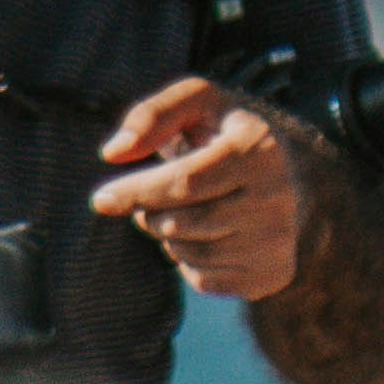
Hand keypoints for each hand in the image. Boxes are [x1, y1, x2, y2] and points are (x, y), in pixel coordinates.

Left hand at [93, 78, 307, 301]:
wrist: (282, 172)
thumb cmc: (221, 133)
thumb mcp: (194, 103)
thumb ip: (151, 115)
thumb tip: (113, 153)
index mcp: (257, 146)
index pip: (185, 181)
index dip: (137, 192)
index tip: (101, 199)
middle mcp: (277, 194)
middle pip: (181, 222)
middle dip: (149, 213)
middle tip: (148, 201)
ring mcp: (278, 237)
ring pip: (191, 254)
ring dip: (169, 236)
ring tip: (184, 211)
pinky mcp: (273, 271)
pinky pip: (206, 280)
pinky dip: (190, 261)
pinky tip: (204, 235)